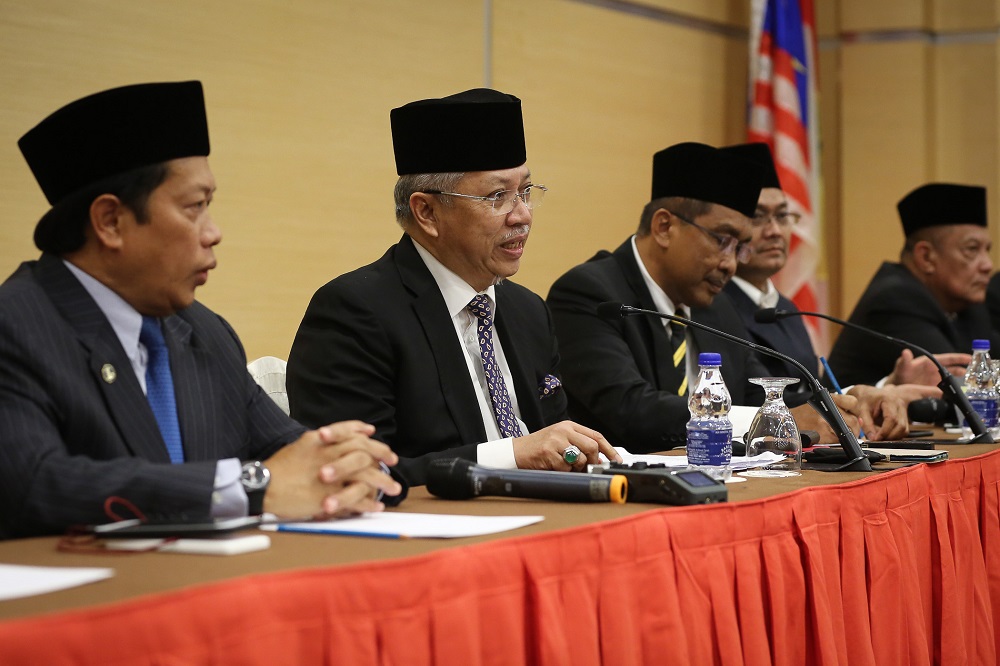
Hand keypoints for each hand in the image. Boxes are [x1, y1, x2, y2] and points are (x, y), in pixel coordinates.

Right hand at [263, 420, 400, 519]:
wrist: (262, 487)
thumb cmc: (278, 469)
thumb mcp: (299, 446)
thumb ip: (318, 442)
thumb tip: (330, 437)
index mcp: (320, 441)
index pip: (349, 432)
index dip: (364, 433)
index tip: (374, 435)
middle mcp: (328, 455)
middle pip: (363, 452)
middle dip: (382, 455)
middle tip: (393, 460)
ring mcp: (330, 476)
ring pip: (365, 476)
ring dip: (383, 481)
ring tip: (394, 488)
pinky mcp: (328, 496)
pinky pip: (356, 499)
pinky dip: (369, 503)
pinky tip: (377, 507)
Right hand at [512, 420, 620, 470]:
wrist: (516, 451)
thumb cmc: (539, 447)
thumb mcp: (560, 441)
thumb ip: (579, 447)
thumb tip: (600, 461)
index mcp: (569, 426)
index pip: (596, 436)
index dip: (609, 450)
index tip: (617, 460)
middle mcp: (563, 430)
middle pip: (592, 446)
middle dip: (592, 460)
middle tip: (586, 467)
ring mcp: (555, 440)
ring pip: (580, 458)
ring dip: (575, 468)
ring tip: (564, 466)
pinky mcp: (548, 452)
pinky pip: (565, 468)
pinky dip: (562, 472)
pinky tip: (553, 467)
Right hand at [791, 397, 861, 443]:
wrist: (786, 422)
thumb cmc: (803, 415)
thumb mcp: (819, 404)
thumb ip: (839, 409)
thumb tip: (860, 421)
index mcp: (827, 399)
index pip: (853, 402)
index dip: (855, 411)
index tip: (853, 415)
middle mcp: (827, 409)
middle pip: (854, 421)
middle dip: (854, 428)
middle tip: (847, 431)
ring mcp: (826, 423)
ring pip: (848, 432)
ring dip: (845, 436)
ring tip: (834, 434)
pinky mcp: (823, 436)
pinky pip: (838, 441)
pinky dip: (836, 442)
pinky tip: (827, 438)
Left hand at [846, 383, 940, 439]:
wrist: (871, 393)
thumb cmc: (866, 399)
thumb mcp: (862, 409)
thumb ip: (866, 424)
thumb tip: (872, 438)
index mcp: (889, 400)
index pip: (891, 418)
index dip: (884, 431)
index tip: (876, 438)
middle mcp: (899, 405)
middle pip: (900, 425)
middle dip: (889, 436)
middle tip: (878, 440)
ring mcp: (903, 411)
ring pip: (904, 429)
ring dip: (893, 437)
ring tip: (880, 437)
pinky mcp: (904, 417)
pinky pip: (903, 430)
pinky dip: (895, 435)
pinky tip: (885, 435)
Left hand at [886, 349, 970, 385]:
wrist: (897, 389)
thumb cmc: (900, 375)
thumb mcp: (902, 368)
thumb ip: (904, 361)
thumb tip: (905, 352)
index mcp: (930, 362)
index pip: (947, 358)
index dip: (959, 358)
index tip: (970, 358)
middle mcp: (935, 370)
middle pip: (953, 369)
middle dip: (964, 369)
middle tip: (975, 372)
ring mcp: (936, 380)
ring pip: (952, 379)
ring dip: (960, 381)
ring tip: (970, 384)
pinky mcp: (936, 389)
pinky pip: (948, 389)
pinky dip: (954, 390)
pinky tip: (959, 394)